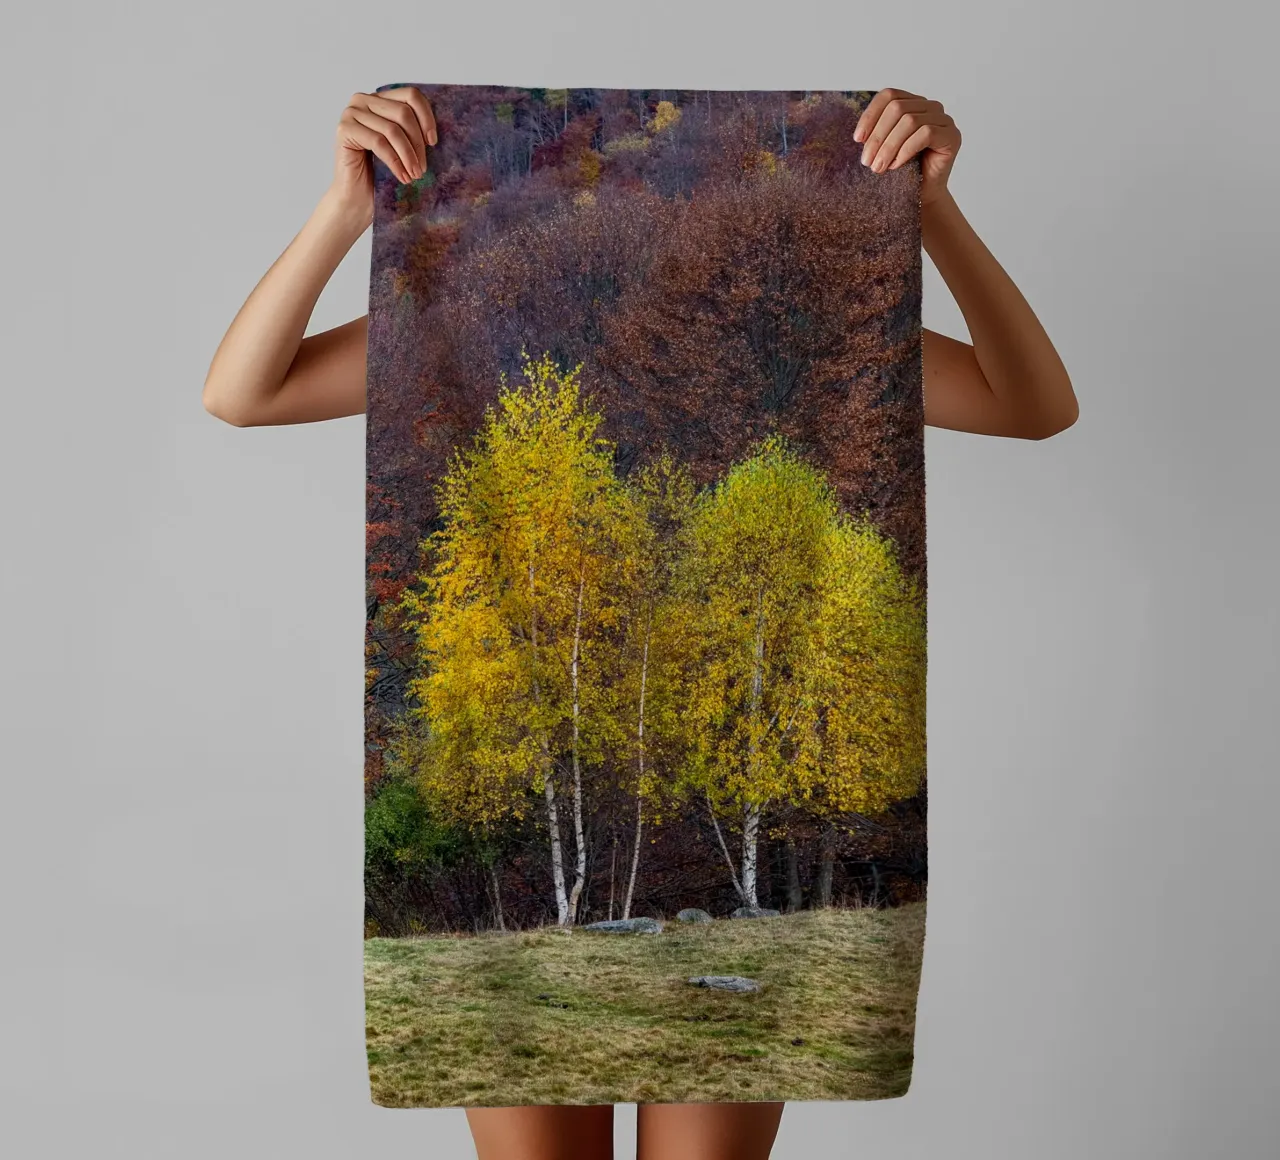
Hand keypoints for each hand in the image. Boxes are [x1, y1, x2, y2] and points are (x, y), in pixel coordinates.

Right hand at [332, 87, 437, 218]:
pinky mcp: (344, 130)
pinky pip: (379, 143)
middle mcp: (362, 100)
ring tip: (415, 175)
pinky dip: (395, 161)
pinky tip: (403, 176)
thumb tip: (437, 129)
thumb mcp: (401, 146)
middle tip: (423, 168)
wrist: (356, 198)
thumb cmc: (380, 174)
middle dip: (417, 143)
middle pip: (403, 112)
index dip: (427, 118)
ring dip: (408, 156)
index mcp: (378, 98)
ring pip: (392, 130)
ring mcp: (351, 113)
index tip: (433, 142)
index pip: (410, 95)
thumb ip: (411, 129)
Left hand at [853, 89, 959, 206]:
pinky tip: (896, 165)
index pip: (889, 96)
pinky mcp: (952, 135)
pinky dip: (906, 150)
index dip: (870, 115)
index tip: (857, 139)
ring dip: (889, 146)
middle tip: (866, 161)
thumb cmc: (902, 172)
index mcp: (912, 103)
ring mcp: (943, 119)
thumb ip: (876, 133)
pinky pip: (926, 133)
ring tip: (878, 167)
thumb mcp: (883, 148)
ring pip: (910, 121)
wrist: (923, 196)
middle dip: (877, 136)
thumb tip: (859, 134)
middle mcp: (929, 107)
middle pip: (897, 108)